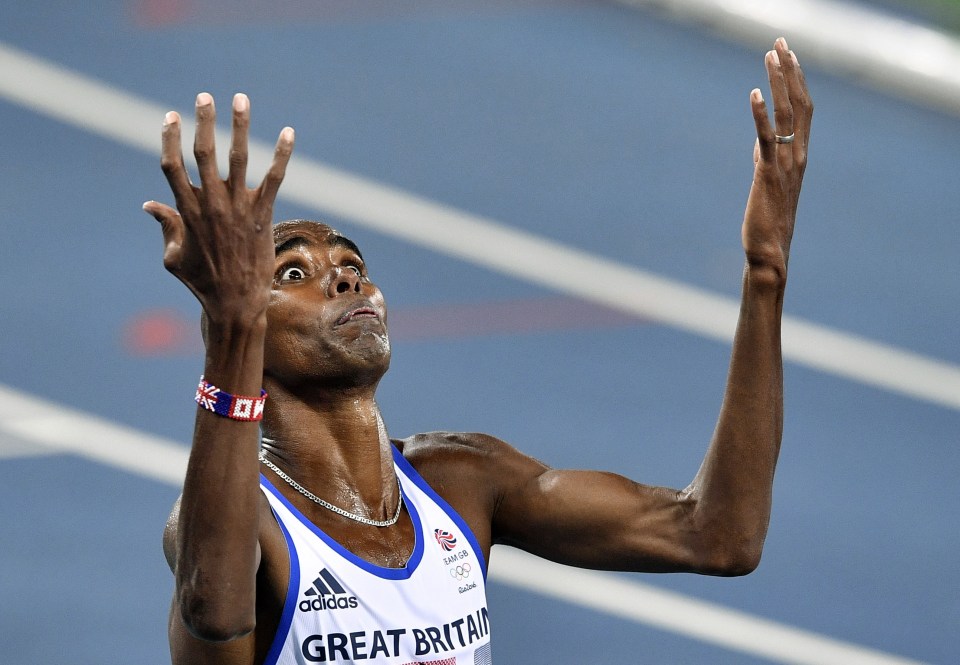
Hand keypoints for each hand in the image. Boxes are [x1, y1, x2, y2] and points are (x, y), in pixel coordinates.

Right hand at [143, 93, 294, 324]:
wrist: (235, 303)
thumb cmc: (202, 283)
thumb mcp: (174, 257)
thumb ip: (165, 226)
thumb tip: (149, 205)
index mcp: (186, 212)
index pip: (173, 167)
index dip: (169, 140)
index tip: (170, 117)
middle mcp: (211, 205)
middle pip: (204, 154)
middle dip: (203, 122)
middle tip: (204, 97)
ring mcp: (238, 209)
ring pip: (238, 158)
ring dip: (239, 126)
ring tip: (241, 99)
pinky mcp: (262, 215)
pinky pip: (274, 178)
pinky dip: (282, 154)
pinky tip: (289, 133)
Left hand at [742, 37, 812, 285]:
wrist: (769, 251)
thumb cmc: (768, 219)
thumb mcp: (767, 182)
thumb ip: (765, 159)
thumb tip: (757, 143)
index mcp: (799, 155)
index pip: (804, 109)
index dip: (797, 80)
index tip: (788, 54)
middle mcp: (797, 155)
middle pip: (800, 103)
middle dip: (789, 71)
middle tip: (779, 42)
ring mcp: (784, 164)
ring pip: (787, 115)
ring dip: (778, 83)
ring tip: (770, 55)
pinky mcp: (766, 174)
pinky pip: (765, 139)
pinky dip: (760, 115)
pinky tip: (752, 94)